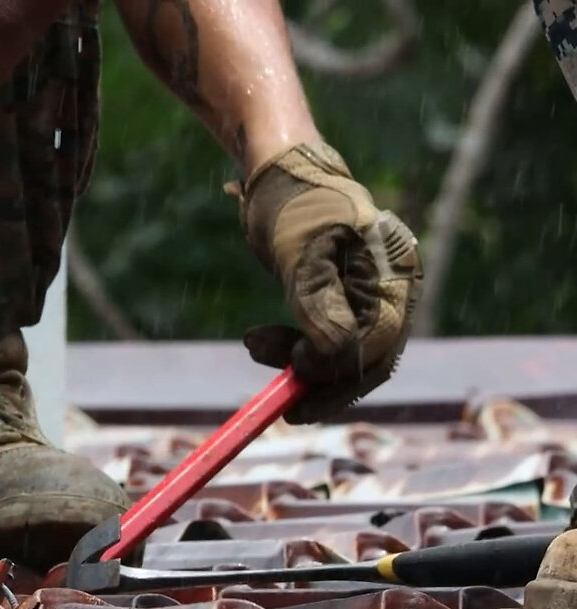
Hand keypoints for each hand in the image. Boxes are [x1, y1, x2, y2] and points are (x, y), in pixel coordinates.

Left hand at [229, 142, 422, 423]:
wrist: (278, 168)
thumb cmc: (289, 201)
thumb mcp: (298, 251)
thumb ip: (317, 303)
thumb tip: (329, 357)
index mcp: (395, 270)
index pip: (378, 343)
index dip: (337, 369)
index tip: (292, 375)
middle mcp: (394, 285)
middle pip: (368, 357)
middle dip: (320, 379)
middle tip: (278, 401)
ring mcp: (373, 291)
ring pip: (347, 352)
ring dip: (302, 363)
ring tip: (253, 345)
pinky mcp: (348, 296)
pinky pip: (332, 338)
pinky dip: (299, 348)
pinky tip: (262, 341)